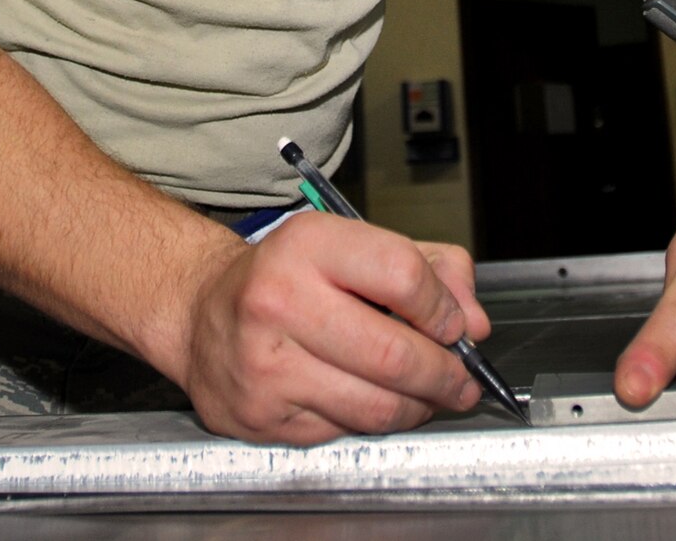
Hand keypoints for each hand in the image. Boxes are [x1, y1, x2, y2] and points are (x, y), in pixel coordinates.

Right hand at [178, 214, 491, 443]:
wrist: (200, 310)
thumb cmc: (290, 276)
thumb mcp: (358, 245)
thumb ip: (431, 269)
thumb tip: (474, 323)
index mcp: (309, 245)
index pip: (403, 276)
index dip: (443, 308)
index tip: (457, 326)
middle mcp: (278, 301)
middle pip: (393, 353)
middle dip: (445, 373)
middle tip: (463, 379)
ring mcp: (264, 363)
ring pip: (375, 404)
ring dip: (419, 406)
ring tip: (432, 396)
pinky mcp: (258, 414)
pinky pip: (343, 430)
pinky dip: (374, 422)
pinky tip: (378, 403)